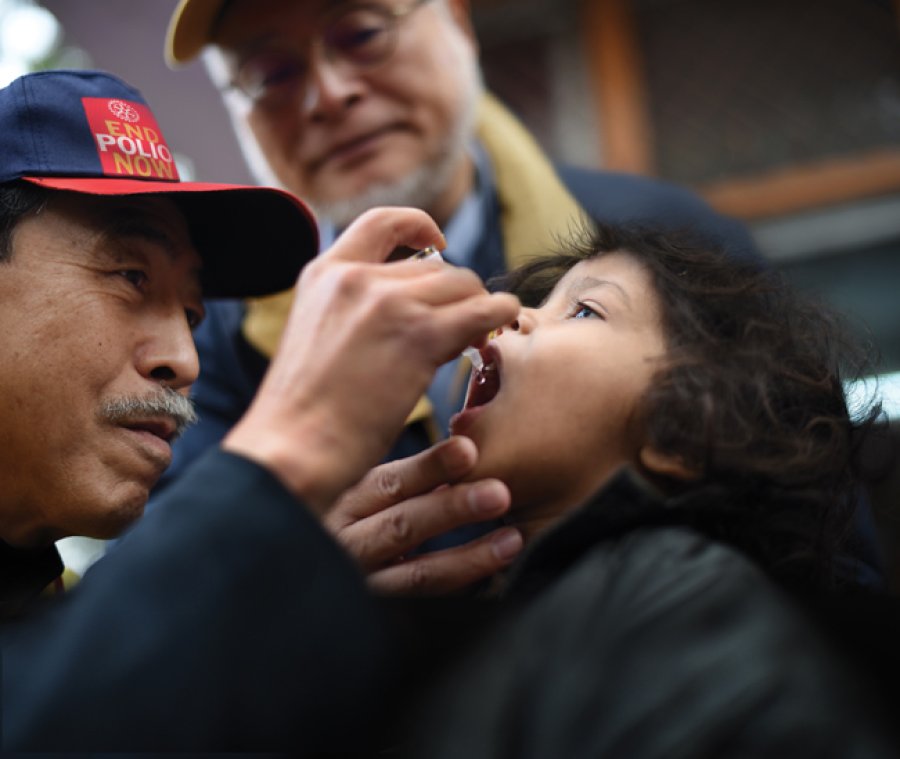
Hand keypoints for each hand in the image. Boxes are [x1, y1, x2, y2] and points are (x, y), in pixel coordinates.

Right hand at [224, 208, 519, 512]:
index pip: (381, 222)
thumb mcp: (315, 337)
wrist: (293, 451)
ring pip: (463, 285)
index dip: (419, 225)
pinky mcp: (420, 337)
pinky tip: (500, 330)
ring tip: (479, 336)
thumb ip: (351, 311)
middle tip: (466, 324)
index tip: (440, 244)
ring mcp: (388, 303)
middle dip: (456, 293)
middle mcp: (356, 278)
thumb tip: (404, 309)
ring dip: (478, 307)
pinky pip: (483, 311)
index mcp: (324, 274)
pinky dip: (500, 315)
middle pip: (435, 266)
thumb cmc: (304, 413)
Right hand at [325, 437, 522, 595]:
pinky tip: (495, 580)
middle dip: (452, 509)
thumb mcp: (374, 498)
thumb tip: (468, 449)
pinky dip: (463, 590)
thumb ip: (414, 480)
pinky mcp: (386, 615)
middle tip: (499, 493)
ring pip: (419, 574)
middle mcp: (349, 546)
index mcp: (348, 504)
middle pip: (401, 526)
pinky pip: (429, 605)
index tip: (469, 450)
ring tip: (512, 541)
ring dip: (469, 558)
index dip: (429, 467)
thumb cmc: (365, 525)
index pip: (388, 482)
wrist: (314, 587)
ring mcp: (366, 586)